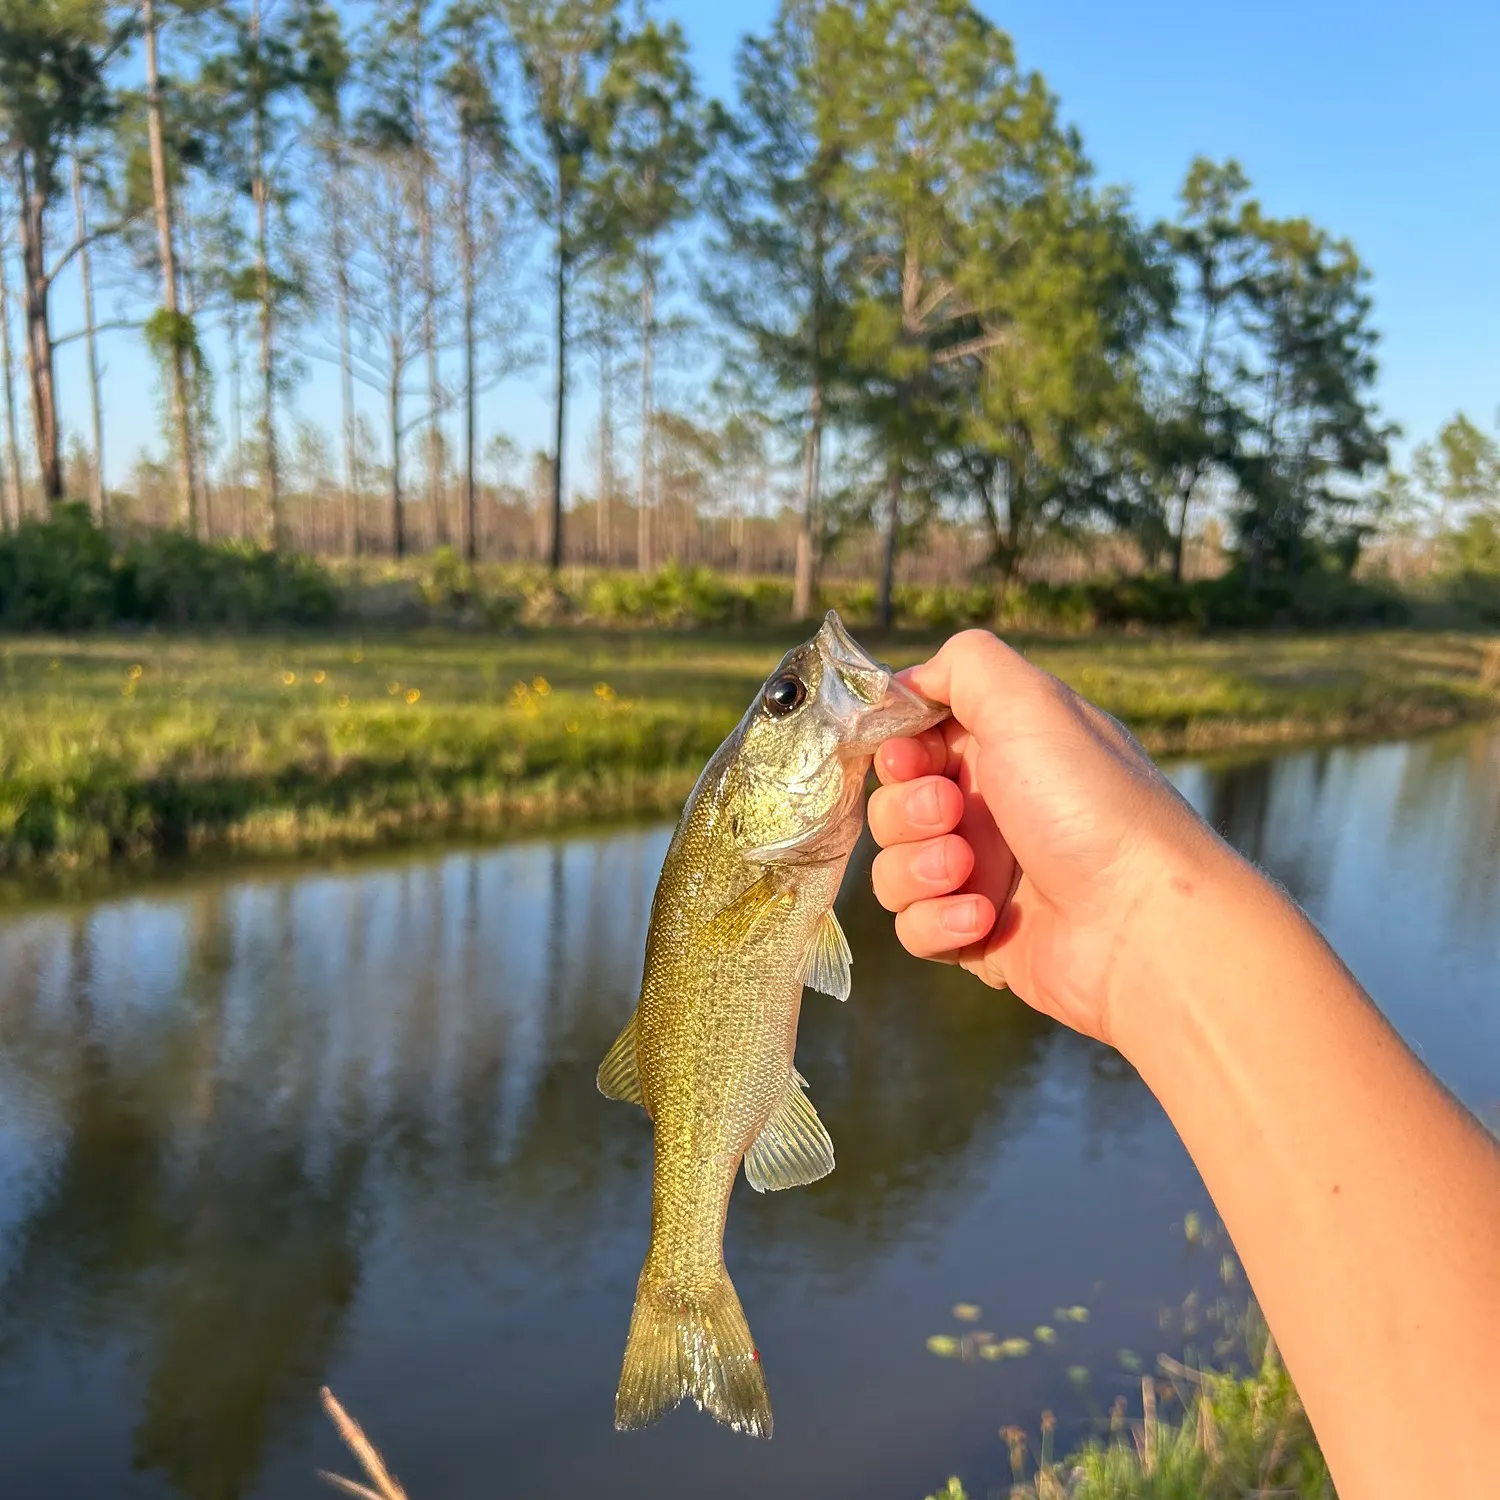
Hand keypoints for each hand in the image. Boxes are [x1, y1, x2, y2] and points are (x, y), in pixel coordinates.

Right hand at [867, 630, 1235, 1047]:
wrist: (1145, 926)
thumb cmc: (1091, 805)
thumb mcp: (1031, 702)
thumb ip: (964, 664)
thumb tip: (912, 679)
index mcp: (1004, 748)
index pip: (912, 739)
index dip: (896, 748)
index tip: (908, 759)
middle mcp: (990, 808)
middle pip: (891, 803)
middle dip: (905, 809)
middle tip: (949, 812)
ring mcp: (983, 875)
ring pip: (893, 868)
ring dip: (917, 867)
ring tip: (966, 871)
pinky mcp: (976, 936)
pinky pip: (916, 928)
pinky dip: (938, 921)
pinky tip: (984, 919)